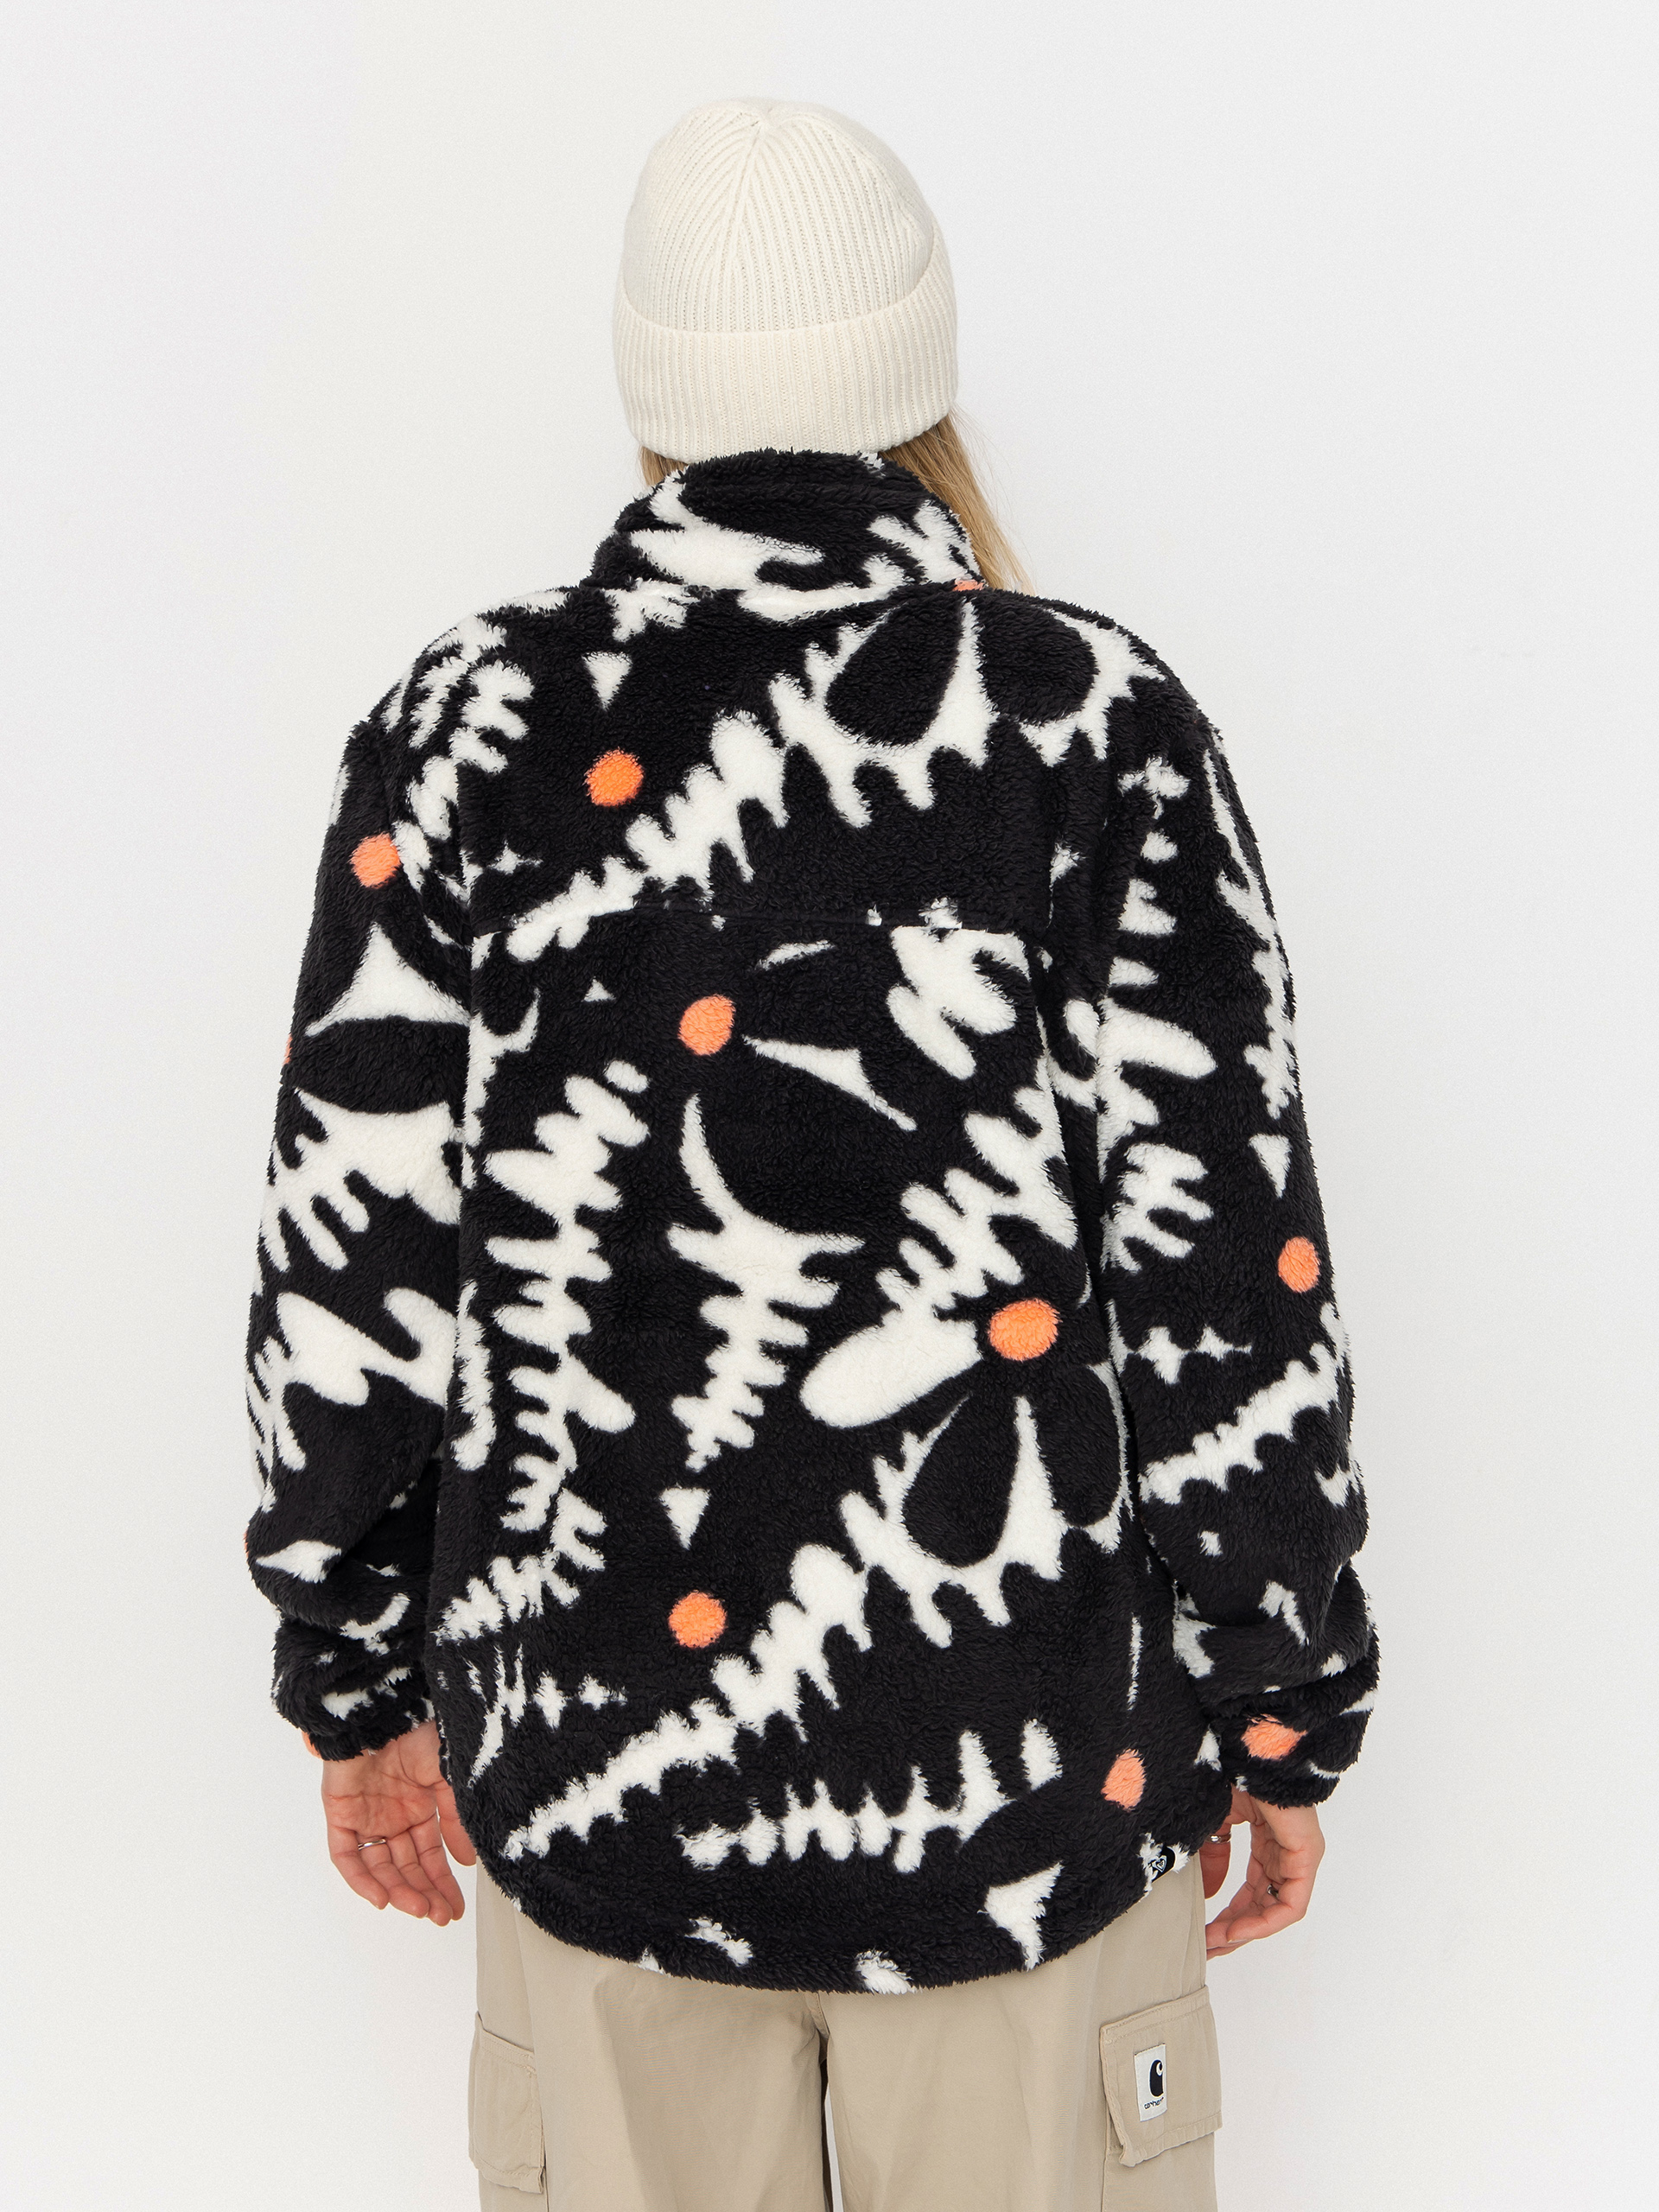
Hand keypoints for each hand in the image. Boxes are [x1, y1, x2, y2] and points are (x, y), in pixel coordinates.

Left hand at [311, 1719, 476, 1924]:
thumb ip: (455, 1821)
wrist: (384, 1711)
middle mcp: (392, 1816)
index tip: (455, 1907)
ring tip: (418, 1909)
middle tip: (439, 1916)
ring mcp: (365, 1816)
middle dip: (424, 1893)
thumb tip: (467, 1861)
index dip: (442, 1882)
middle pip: (406, 1866)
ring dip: (398, 1890)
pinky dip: (362, 1879)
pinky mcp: (340, 1814)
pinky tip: (382, 1897)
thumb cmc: (418, 1733)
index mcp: (418, 1806)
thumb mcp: (448, 1779)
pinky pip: (346, 1855)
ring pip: (380, 1866)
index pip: (430, 1855)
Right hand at [1202, 1788, 1323, 1957]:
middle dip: (1233, 1930)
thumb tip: (1205, 1895)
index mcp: (1267, 1841)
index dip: (1226, 1914)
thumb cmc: (1231, 1771)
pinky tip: (1237, 1930)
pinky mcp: (1307, 1854)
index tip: (1201, 1931)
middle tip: (1206, 1947)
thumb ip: (1211, 1857)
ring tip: (1216, 1943)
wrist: (1248, 1743)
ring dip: (1246, 1931)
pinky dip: (1265, 1921)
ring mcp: (1300, 1854)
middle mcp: (1286, 1852)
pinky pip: (1291, 1903)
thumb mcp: (1214, 1820)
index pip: (1251, 1890)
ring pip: (1277, 1909)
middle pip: (1263, 1904)